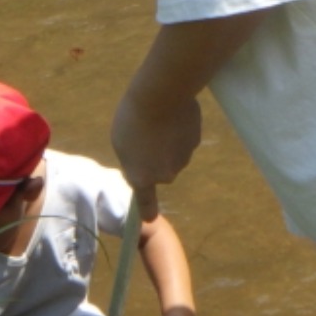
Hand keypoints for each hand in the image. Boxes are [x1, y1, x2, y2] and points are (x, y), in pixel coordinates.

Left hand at [110, 90, 201, 220]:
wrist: (162, 96)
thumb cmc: (132, 119)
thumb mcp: (120, 142)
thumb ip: (133, 161)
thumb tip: (146, 164)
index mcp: (143, 177)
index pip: (146, 202)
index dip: (147, 211)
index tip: (150, 220)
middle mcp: (166, 174)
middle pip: (159, 170)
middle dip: (154, 158)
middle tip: (144, 134)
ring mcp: (183, 159)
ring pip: (173, 155)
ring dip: (166, 143)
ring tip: (157, 120)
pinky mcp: (196, 142)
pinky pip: (184, 139)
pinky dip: (179, 131)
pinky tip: (173, 114)